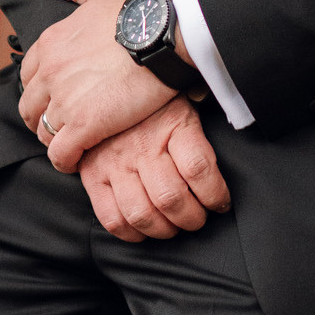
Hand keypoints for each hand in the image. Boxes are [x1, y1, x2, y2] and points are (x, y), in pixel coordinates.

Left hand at [18, 0, 171, 171]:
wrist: (163, 36)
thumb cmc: (138, 13)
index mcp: (51, 44)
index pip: (28, 76)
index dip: (39, 91)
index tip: (54, 99)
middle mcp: (50, 72)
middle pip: (30, 107)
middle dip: (41, 119)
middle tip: (60, 126)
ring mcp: (64, 100)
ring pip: (43, 132)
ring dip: (53, 141)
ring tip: (71, 146)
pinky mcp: (84, 125)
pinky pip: (60, 153)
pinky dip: (64, 161)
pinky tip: (76, 162)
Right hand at [78, 101, 230, 241]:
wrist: (107, 81)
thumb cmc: (153, 100)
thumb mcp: (184, 103)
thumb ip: (201, 132)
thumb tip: (219, 160)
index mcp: (173, 124)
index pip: (199, 168)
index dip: (216, 195)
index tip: (221, 203)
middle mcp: (143, 145)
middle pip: (171, 199)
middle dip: (192, 219)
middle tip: (197, 219)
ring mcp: (115, 162)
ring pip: (143, 214)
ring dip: (164, 230)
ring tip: (173, 226)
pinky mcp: (93, 175)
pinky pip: (112, 218)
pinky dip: (131, 233)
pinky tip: (144, 229)